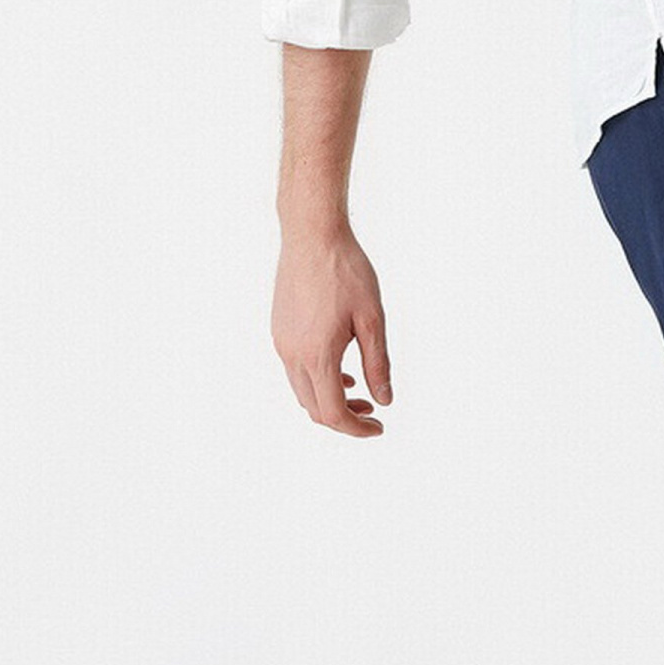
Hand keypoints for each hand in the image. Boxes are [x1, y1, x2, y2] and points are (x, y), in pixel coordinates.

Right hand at [271, 225, 393, 435]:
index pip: (333, 413)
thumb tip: (385, 401)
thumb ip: (378, 364)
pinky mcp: (279, 331)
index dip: (357, 429)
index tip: (379, 427)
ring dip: (329, 400)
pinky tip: (340, 369)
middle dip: (344, 418)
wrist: (312, 235)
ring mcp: (281, 343)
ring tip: (359, 392)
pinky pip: (295, 371)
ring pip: (302, 391)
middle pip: (314, 409)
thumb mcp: (373, 319)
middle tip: (373, 412)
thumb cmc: (346, 271)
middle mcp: (292, 354)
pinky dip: (317, 381)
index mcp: (317, 355)